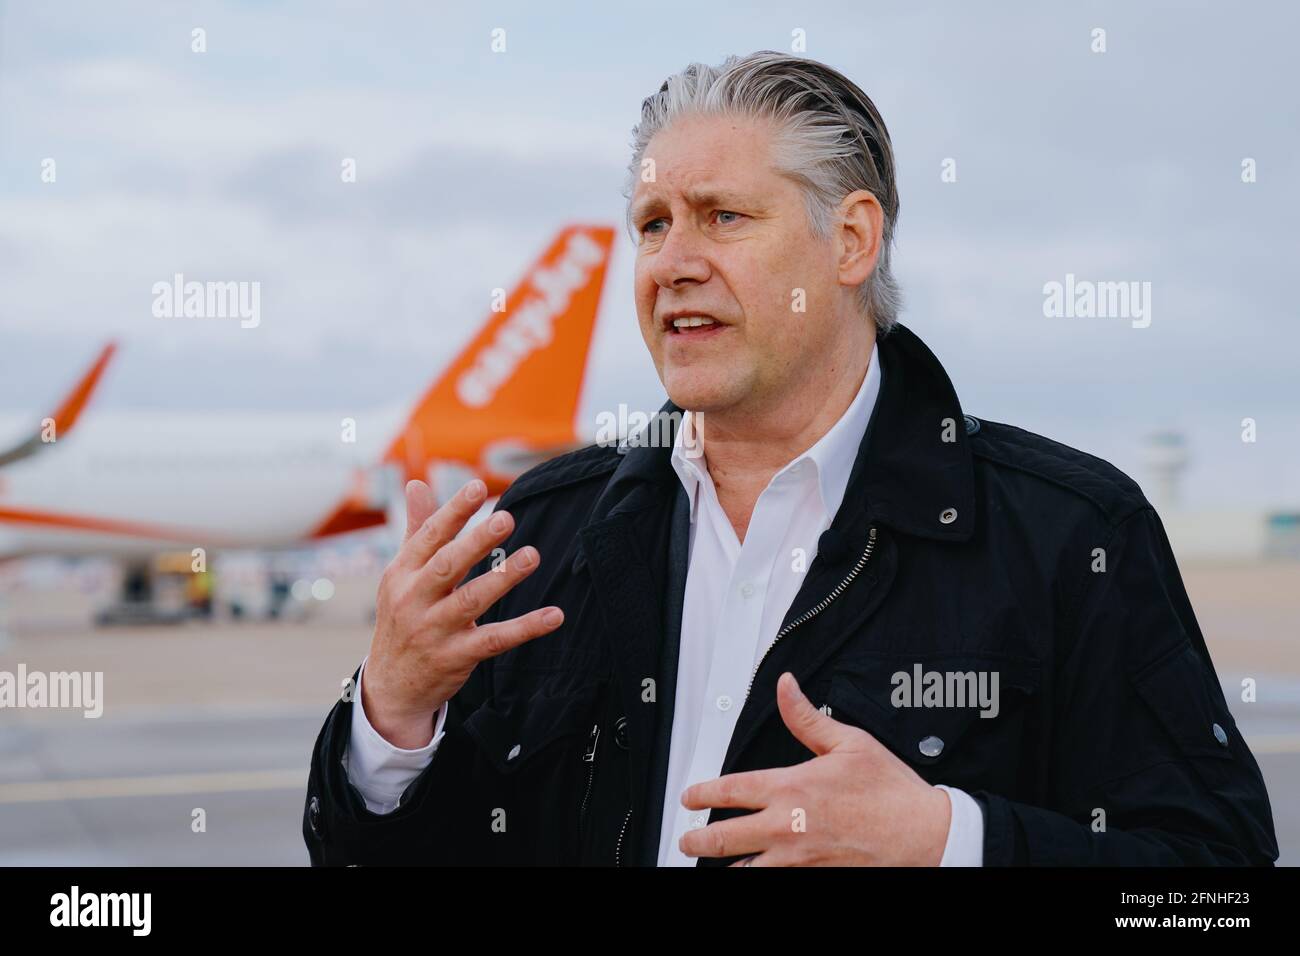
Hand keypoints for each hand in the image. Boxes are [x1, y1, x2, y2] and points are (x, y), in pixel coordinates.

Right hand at [361, 478, 563, 748]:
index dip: (453, 512)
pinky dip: (525, 628)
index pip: (429, 538)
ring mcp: (434, 630)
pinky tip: (554, 615)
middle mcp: (414, 600)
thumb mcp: (401, 575)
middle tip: (507, 518)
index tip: (478, 487)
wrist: (391, 686)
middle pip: (448, 566)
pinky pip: (495, 640)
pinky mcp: (456, 657)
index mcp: (402, 573)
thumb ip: (417, 529)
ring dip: (503, 579)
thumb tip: (416, 483)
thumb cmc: (403, 617)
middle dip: (476, 542)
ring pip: (471, 601)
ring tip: (532, 556)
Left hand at [678, 672, 951, 865]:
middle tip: (687, 839)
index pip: (731, 791)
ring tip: (714, 863)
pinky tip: (753, 872)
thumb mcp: (849, 742)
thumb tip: (785, 687)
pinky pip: (775, 883)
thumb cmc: (891, 792)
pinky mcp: (814, 878)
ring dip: (726, 866)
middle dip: (698, 840)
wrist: (925, 834)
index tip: (689, 797)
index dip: (702, 793)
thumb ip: (806, 717)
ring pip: (745, 870)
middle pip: (724, 838)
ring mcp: (799, 859)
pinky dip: (759, 878)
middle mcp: (788, 827)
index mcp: (792, 789)